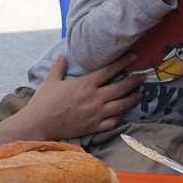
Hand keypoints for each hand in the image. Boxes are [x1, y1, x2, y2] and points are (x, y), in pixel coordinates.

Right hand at [21, 54, 144, 139]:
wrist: (39, 124)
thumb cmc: (44, 102)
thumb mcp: (50, 80)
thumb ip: (59, 67)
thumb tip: (62, 55)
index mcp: (85, 84)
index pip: (110, 70)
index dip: (124, 62)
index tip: (134, 57)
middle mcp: (94, 98)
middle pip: (121, 88)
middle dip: (134, 81)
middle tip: (143, 76)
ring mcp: (96, 113)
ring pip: (120, 105)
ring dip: (132, 99)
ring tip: (139, 94)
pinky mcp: (93, 127)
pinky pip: (112, 122)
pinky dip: (120, 117)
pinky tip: (123, 113)